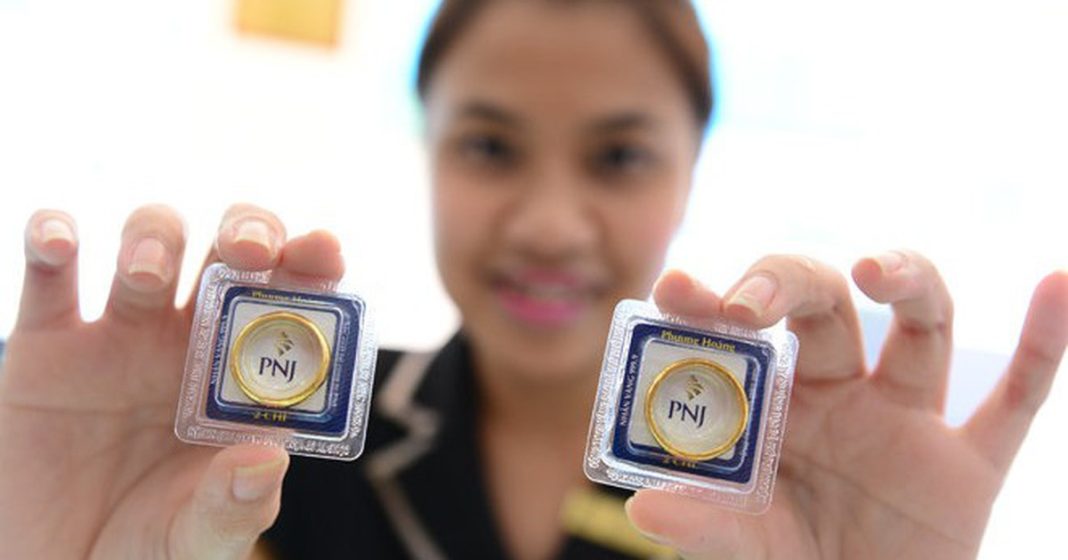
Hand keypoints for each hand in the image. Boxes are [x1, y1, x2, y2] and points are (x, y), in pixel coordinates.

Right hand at [0, 204, 344, 558]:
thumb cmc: (147, 553)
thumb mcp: (200, 542)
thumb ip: (234, 506)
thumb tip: (266, 458)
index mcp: (248, 378)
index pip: (296, 300)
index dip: (312, 263)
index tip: (321, 248)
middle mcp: (195, 341)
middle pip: (232, 251)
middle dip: (249, 230)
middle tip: (249, 248)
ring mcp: (124, 335)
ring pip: (152, 242)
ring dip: (155, 237)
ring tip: (146, 276)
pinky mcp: (49, 345)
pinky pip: (51, 277)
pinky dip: (52, 241)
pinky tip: (58, 240)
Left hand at [626, 253, 1067, 558]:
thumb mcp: (742, 543)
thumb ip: (703, 523)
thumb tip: (645, 506)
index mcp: (775, 401)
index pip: (744, 328)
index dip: (712, 301)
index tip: (674, 287)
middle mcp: (840, 394)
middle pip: (824, 305)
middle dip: (788, 283)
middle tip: (751, 301)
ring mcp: (908, 421)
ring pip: (921, 324)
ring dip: (907, 280)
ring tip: (873, 269)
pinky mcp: (968, 464)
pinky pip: (1018, 398)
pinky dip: (1046, 344)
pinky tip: (1057, 285)